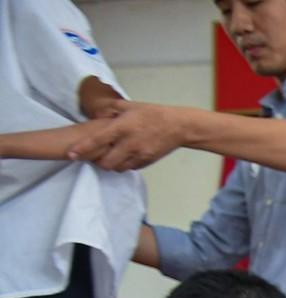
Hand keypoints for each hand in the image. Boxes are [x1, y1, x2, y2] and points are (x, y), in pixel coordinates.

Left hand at [65, 101, 187, 170]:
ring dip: (112, 164)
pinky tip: (126, 156)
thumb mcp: (130, 106)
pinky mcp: (147, 161)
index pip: (97, 140)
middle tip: (96, 156)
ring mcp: (139, 154)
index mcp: (122, 127)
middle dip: (98, 162)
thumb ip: (111, 109)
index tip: (70, 154)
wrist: (178, 126)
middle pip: (106, 162)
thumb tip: (96, 112)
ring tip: (112, 156)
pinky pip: (131, 168)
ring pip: (118, 168)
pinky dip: (125, 164)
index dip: (82, 149)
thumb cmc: (153, 113)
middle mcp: (129, 143)